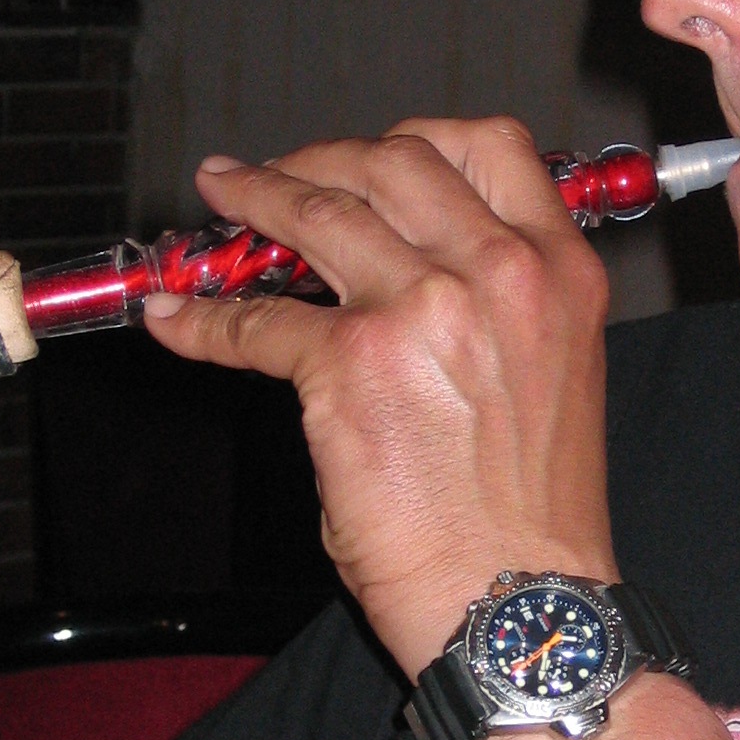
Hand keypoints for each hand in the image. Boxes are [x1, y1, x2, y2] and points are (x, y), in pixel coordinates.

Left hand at [141, 117, 616, 676]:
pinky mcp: (349, 365)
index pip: (493, 146)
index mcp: (560, 270)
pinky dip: (205, 315)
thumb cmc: (536, 518)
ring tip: (221, 200)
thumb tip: (400, 277)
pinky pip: (257, 319)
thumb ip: (491, 303)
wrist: (522, 601)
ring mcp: (422, 310)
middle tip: (279, 176)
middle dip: (323, 158)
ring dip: (255, 198)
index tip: (371, 156)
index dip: (414, 138)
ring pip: (318, 211)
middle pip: (392, 159)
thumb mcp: (549, 373)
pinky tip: (179, 315)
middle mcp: (498, 271)